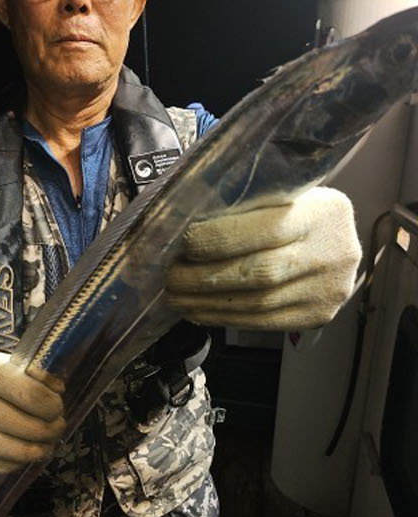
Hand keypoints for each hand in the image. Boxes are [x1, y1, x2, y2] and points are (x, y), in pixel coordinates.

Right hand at [0, 340, 64, 494]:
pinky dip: (10, 463)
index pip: (13, 385)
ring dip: (28, 451)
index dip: (41, 401)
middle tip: (57, 429)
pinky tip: (23, 457)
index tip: (57, 408)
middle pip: (6, 420)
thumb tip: (56, 390)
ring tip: (45, 447)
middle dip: (40, 429)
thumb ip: (23, 372)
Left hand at [167, 185, 361, 331]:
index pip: (268, 229)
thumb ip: (253, 204)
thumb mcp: (288, 194)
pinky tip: (202, 311)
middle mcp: (332, 253)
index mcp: (323, 212)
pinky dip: (227, 317)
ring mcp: (327, 290)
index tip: (185, 243)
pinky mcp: (317, 316)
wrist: (343, 243)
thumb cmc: (303, 211)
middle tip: (172, 278)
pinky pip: (264, 322)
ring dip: (210, 303)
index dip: (221, 239)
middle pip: (260, 273)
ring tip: (179, 298)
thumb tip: (192, 223)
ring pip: (259, 303)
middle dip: (207, 278)